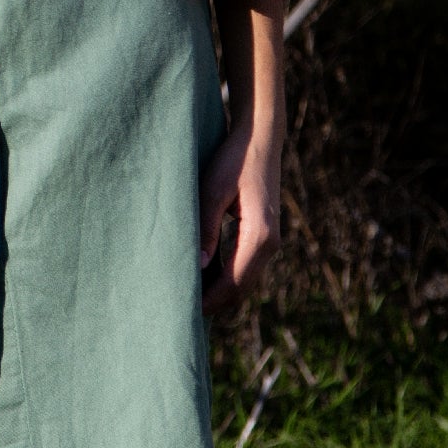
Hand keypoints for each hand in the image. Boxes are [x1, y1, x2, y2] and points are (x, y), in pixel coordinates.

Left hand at [198, 121, 281, 315]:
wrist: (260, 138)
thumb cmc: (234, 159)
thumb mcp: (213, 189)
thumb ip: (206, 228)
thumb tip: (196, 267)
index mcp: (259, 236)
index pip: (232, 284)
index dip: (207, 301)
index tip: (180, 310)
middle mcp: (270, 245)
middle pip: (240, 290)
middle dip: (212, 302)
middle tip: (177, 309)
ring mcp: (270, 242)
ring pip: (243, 282)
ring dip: (218, 292)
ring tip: (185, 295)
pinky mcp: (263, 236)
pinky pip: (244, 268)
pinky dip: (224, 278)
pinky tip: (200, 276)